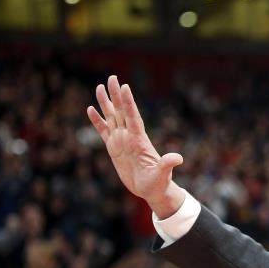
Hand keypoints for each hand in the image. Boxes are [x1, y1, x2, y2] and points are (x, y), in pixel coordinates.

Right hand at [87, 75, 184, 217]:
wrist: (152, 190)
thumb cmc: (159, 183)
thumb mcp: (163, 174)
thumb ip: (167, 164)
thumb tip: (178, 158)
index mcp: (140, 140)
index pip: (133, 116)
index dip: (129, 102)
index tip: (125, 86)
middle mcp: (130, 137)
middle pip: (121, 111)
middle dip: (116, 95)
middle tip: (111, 77)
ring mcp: (121, 141)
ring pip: (112, 117)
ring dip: (105, 103)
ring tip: (99, 87)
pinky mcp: (114, 148)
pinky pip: (104, 131)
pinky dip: (97, 121)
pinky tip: (91, 109)